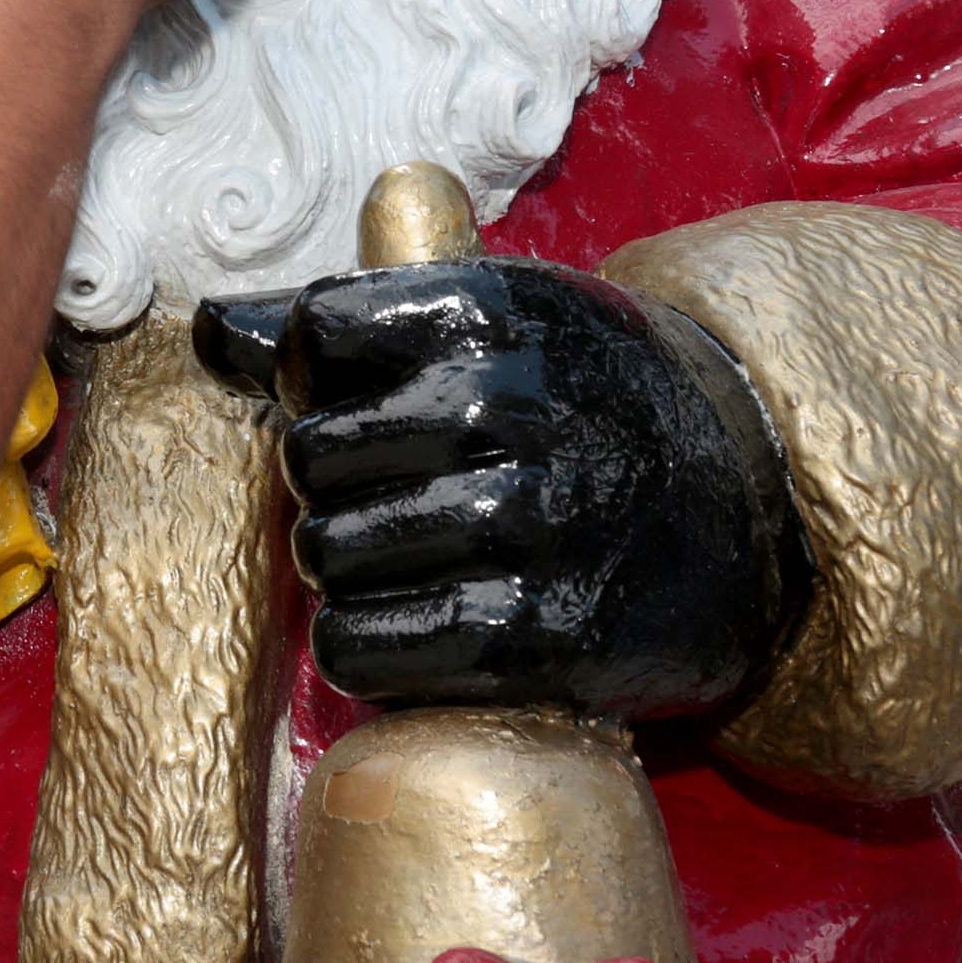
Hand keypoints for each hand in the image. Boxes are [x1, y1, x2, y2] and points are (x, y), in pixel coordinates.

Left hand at [194, 259, 808, 722]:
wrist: (756, 497)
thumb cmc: (588, 395)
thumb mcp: (493, 318)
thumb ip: (347, 320)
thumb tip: (205, 330)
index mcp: (488, 311)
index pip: (313, 334)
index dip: (315, 374)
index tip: (361, 395)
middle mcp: (505, 409)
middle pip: (309, 453)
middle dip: (330, 481)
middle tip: (390, 490)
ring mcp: (524, 526)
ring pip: (327, 554)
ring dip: (346, 566)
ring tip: (406, 554)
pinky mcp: (537, 639)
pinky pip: (364, 650)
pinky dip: (364, 646)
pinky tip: (409, 622)